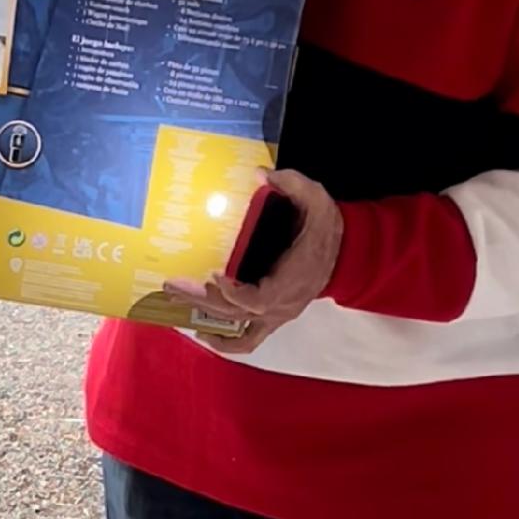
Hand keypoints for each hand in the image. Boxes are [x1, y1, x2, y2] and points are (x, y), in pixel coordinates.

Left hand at [165, 169, 343, 353]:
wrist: (345, 253)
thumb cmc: (324, 227)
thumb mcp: (314, 198)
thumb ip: (290, 184)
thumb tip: (260, 174)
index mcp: (292, 279)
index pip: (259, 299)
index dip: (235, 292)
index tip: (215, 275)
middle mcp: (281, 304)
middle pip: (236, 312)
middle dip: (202, 298)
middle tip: (173, 284)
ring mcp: (276, 315)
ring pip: (236, 325)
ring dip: (204, 314)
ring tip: (177, 298)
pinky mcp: (272, 318)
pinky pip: (248, 341)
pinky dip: (225, 343)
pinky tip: (202, 333)